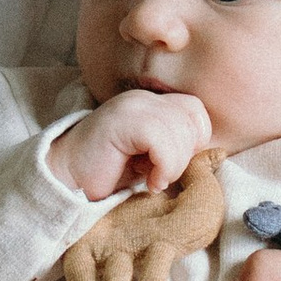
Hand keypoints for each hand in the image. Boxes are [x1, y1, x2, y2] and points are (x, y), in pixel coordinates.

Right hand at [51, 85, 211, 206]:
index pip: (195, 110)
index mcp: (150, 103)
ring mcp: (131, 107)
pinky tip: (147, 180)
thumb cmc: (107, 176)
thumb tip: (215, 154)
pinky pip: (162, 140)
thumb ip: (176, 148)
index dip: (195, 140)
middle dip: (185, 155)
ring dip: (173, 166)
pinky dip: (163, 167)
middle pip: (192, 118)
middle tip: (160, 174)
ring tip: (152, 179)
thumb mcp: (150, 159)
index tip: (172, 166)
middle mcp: (142, 98)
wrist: (64, 182)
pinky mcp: (122, 121)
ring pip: (180, 130)